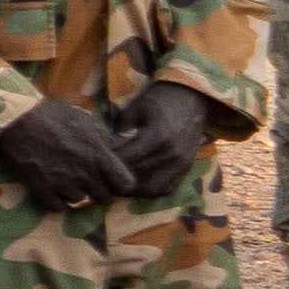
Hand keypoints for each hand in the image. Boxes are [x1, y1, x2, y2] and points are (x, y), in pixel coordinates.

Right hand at [0, 98, 142, 209]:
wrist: (15, 118)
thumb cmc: (51, 114)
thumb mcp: (84, 120)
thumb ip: (102, 137)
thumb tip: (117, 144)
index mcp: (97, 154)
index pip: (125, 183)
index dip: (122, 183)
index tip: (114, 178)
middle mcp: (83, 172)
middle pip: (105, 198)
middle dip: (101, 192)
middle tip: (92, 184)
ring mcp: (62, 182)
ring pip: (81, 203)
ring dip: (79, 196)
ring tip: (71, 185)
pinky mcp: (41, 188)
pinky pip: (58, 207)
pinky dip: (59, 202)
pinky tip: (56, 191)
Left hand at [108, 80, 215, 198]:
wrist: (193, 97)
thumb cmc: (161, 100)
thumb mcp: (136, 109)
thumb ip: (120, 130)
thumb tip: (104, 149)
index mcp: (157, 138)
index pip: (124, 160)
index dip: (107, 164)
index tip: (95, 161)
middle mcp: (171, 155)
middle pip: (135, 177)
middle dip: (115, 179)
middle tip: (101, 176)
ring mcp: (181, 164)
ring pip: (150, 189)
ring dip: (133, 190)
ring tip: (118, 184)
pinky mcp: (186, 168)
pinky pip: (166, 188)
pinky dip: (150, 190)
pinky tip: (138, 185)